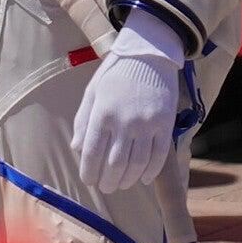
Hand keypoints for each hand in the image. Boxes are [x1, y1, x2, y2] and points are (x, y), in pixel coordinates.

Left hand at [68, 10, 193, 185]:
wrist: (149, 55)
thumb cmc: (116, 74)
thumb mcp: (92, 92)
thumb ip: (83, 121)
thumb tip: (76, 149)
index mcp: (102, 114)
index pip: (91, 153)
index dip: (89, 172)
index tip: (88, 180)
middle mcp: (124, 122)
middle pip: (114, 165)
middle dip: (108, 182)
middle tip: (106, 187)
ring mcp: (147, 124)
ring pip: (137, 165)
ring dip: (128, 180)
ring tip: (122, 184)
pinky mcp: (165, 124)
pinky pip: (159, 156)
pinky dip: (150, 172)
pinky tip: (144, 179)